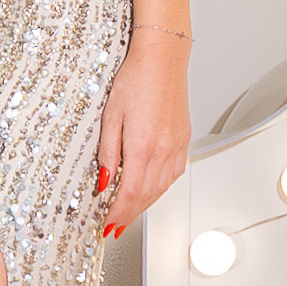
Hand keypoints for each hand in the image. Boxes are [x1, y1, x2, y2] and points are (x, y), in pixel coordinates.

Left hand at [94, 34, 188, 237]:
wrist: (162, 59)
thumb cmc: (135, 79)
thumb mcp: (110, 116)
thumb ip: (107, 153)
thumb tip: (102, 180)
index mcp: (143, 146)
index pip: (130, 194)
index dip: (118, 214)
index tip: (107, 224)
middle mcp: (164, 150)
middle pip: (147, 196)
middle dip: (129, 215)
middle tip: (114, 226)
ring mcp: (177, 146)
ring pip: (162, 188)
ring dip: (144, 205)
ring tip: (129, 213)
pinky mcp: (183, 140)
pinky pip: (173, 175)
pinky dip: (160, 188)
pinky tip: (150, 190)